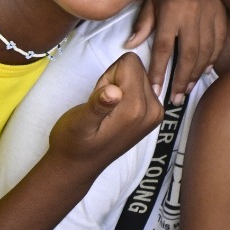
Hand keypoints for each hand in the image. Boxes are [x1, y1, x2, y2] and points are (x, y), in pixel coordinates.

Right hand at [47, 53, 162, 167]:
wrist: (78, 167)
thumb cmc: (73, 143)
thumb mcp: (79, 123)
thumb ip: (98, 105)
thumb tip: (114, 90)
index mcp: (136, 109)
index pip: (130, 63)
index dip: (109, 75)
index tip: (100, 96)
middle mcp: (153, 110)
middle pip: (136, 68)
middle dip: (115, 80)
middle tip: (102, 105)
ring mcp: (156, 113)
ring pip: (139, 75)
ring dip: (120, 86)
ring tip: (107, 111)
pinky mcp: (153, 115)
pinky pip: (142, 87)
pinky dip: (127, 93)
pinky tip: (115, 113)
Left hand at [125, 0, 224, 104]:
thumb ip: (143, 22)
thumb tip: (129, 45)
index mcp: (171, 9)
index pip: (164, 47)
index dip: (159, 70)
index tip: (154, 89)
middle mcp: (192, 13)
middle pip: (188, 53)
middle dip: (182, 79)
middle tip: (175, 98)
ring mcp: (210, 14)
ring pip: (206, 51)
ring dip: (196, 73)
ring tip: (187, 89)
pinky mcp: (222, 14)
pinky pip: (218, 42)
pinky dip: (212, 59)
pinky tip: (203, 71)